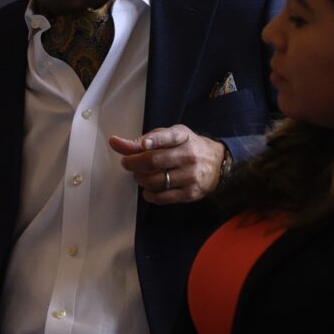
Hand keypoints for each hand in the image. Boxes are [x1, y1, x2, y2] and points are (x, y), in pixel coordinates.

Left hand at [109, 125, 225, 205]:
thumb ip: (143, 139)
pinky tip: (148, 188)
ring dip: (139, 179)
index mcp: (183, 137)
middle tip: (127, 163)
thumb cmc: (187, 147)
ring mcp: (190, 176)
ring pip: (154, 181)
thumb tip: (115, 142)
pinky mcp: (190, 193)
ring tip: (140, 175)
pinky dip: (149, 194)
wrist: (218, 164)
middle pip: (153, 161)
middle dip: (133, 163)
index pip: (167, 136)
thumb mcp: (170, 136)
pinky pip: (162, 197)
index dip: (152, 140)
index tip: (141, 145)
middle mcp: (188, 155)